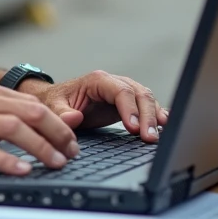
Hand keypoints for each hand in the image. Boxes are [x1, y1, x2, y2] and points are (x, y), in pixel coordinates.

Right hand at [0, 80, 79, 175]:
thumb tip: (34, 125)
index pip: (31, 104)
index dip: (57, 122)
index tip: (71, 139)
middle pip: (29, 113)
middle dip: (56, 133)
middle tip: (71, 153)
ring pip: (13, 129)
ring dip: (40, 147)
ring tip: (55, 162)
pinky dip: (7, 161)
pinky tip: (21, 171)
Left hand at [29, 70, 168, 141]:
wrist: (58, 100)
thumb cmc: (56, 102)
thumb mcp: (54, 107)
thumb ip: (62, 114)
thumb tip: (74, 118)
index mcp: (97, 80)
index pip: (121, 91)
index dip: (129, 109)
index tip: (133, 128)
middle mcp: (114, 82)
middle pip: (138, 94)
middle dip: (147, 116)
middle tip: (149, 138)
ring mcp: (123, 91)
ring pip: (146, 99)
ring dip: (154, 117)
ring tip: (157, 136)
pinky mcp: (128, 102)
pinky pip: (147, 105)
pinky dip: (156, 114)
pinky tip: (164, 125)